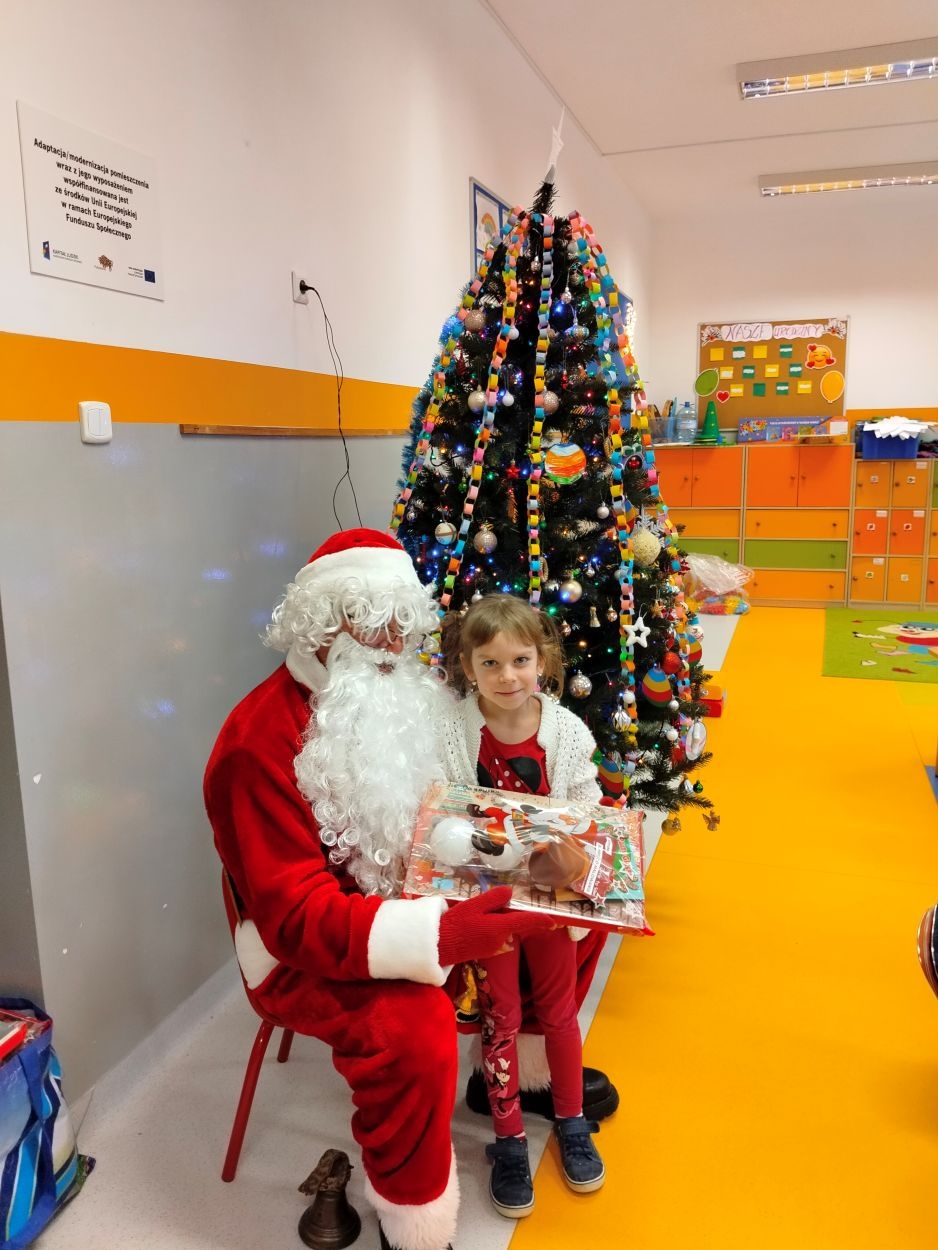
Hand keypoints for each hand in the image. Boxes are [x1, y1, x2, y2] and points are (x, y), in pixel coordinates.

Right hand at [437, 885, 555, 964]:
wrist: (439, 946)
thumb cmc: (455, 924)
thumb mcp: (473, 906)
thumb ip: (493, 898)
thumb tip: (510, 892)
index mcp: (500, 928)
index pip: (526, 922)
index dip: (541, 920)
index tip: (553, 920)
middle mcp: (501, 940)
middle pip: (515, 923)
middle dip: (511, 913)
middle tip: (495, 903)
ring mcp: (495, 947)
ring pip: (505, 928)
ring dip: (500, 919)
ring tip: (480, 911)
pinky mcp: (487, 951)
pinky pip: (497, 934)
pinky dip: (493, 926)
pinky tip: (477, 921)